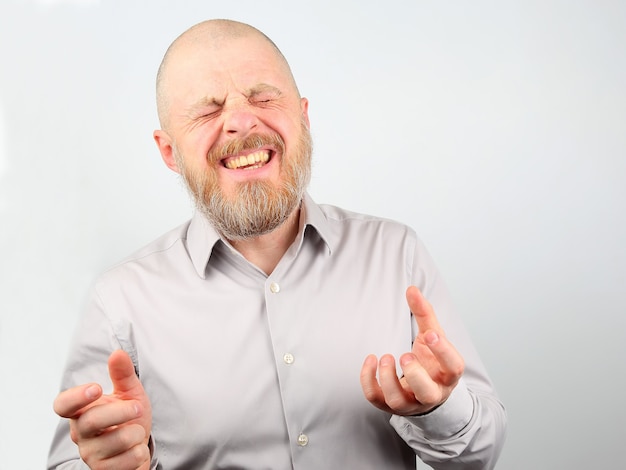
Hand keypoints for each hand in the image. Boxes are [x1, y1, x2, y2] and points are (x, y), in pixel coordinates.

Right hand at [53, 350, 152, 469]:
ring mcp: (91, 455)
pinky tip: (135, 450)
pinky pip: (127, 460)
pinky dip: (139, 452)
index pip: (63, 405)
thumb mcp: (130, 393)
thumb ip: (123, 374)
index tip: (96, 389)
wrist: (139, 447)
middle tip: (139, 407)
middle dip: (121, 412)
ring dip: (136, 433)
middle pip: (91, 421)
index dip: (75, 397)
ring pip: (116, 441)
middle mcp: (81, 434)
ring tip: (135, 433)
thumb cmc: (129, 418)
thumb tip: (117, 353)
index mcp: (82, 412)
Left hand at [360, 286, 463, 415]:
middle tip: (405, 355)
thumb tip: (411, 288)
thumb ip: (424, 313)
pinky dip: (368, 381)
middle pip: (427, 393)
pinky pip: (376, 399)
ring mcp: (410, 402)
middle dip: (415, 374)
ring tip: (385, 357)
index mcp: (447, 374)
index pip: (453, 367)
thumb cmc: (431, 361)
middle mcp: (432, 393)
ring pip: (398, 402)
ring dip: (388, 379)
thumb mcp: (432, 337)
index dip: (443, 352)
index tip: (430, 335)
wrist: (425, 391)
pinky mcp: (390, 405)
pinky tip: (370, 360)